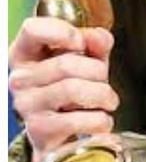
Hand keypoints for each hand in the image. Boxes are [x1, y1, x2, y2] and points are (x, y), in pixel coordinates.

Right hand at [9, 17, 117, 161]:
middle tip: (104, 80)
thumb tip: (98, 38)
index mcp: (26, 52)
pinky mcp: (39, 131)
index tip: (80, 42)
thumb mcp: (87, 57)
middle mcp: (20, 79)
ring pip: (73, 89)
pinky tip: (102, 120)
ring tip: (109, 100)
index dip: (61, 31)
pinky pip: (76, 120)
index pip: (32, 30)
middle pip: (66, 63)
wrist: (63, 131)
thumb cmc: (73, 85)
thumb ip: (96, 41)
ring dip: (103, 95)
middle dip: (98, 70)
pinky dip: (99, 120)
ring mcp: (27, 106)